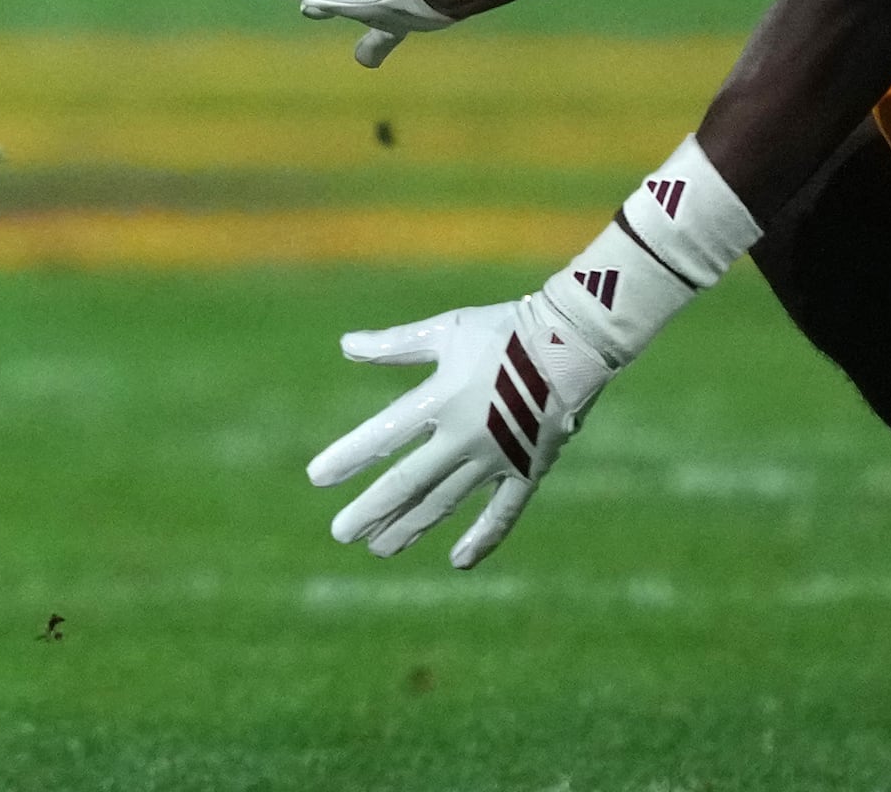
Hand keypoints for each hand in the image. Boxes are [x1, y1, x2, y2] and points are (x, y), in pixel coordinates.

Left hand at [307, 294, 617, 566]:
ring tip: (378, 548)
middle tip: (340, 533)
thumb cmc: (504, 329)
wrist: (574, 341)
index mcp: (441, 399)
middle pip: (409, 482)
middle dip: (372, 510)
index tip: (316, 478)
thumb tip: (345, 345)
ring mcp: (497, 458)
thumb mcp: (445, 331)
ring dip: (410, 527)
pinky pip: (502, 513)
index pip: (385, 435)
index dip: (349, 457)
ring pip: (445, 502)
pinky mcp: (528, 470)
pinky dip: (481, 538)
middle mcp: (465, 436)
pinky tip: (458, 561)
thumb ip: (395, 345)